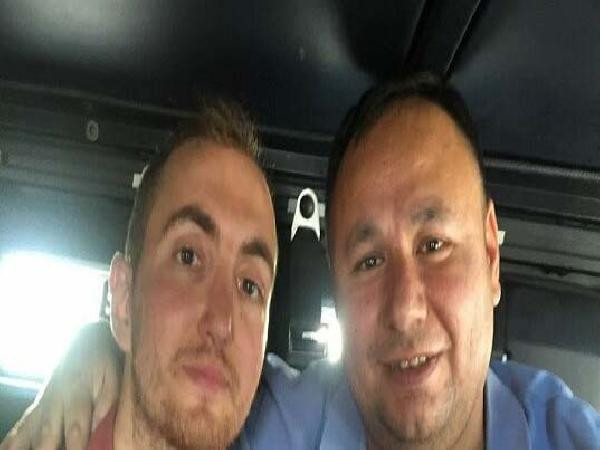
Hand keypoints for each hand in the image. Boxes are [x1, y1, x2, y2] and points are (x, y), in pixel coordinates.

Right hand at [0, 321, 121, 449]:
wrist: (86, 337)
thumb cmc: (103, 358)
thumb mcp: (113, 374)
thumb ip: (107, 398)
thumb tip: (96, 423)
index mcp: (78, 394)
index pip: (76, 428)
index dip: (75, 446)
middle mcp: (56, 401)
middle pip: (47, 435)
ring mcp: (44, 403)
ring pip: (30, 432)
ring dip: (28, 446)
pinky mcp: (38, 405)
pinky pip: (22, 425)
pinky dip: (12, 440)